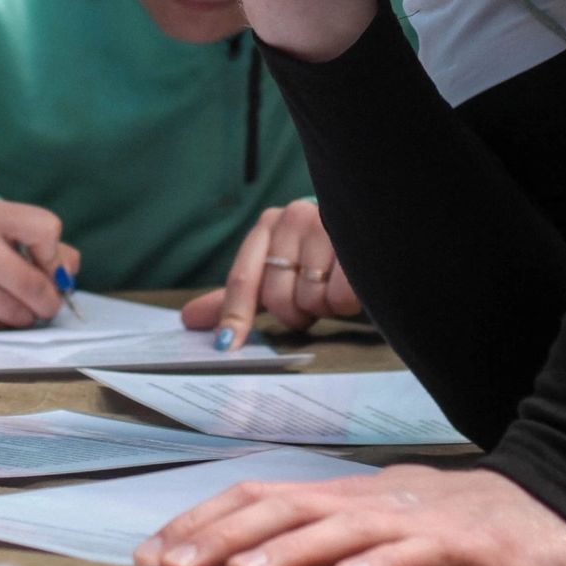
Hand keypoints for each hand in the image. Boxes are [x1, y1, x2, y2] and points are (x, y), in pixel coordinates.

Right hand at [0, 199, 80, 327]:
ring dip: (28, 315)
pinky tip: (1, 309)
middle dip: (49, 300)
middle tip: (50, 301)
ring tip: (25, 305)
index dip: (55, 254)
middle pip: (30, 284)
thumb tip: (64, 279)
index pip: (45, 231)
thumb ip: (51, 249)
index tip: (50, 262)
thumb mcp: (16, 227)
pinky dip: (5, 323)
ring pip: (13, 312)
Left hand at [136, 461, 565, 565]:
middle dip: (219, 537)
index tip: (149, 556)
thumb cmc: (451, 525)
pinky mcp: (461, 543)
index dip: (200, 522)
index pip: (255, 498)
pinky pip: (414, 554)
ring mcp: (411, 517)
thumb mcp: (377, 530)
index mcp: (340, 496)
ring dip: (285, 553)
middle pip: (280, 508)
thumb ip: (321, 542)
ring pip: (337, 528)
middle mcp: (365, 499)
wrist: (549, 505)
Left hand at [183, 199, 360, 348]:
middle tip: (311, 300)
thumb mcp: (277, 270)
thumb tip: (189, 319)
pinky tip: (357, 284)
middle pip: (277, 298)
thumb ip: (239, 295)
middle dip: (296, 312)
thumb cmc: (321, 255)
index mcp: (269, 224)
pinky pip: (340, 297)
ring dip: (324, 306)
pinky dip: (347, 302)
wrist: (376, 228)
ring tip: (335, 286)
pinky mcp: (358, 240)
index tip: (225, 347)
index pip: (242, 279)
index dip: (234, 316)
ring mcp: (326, 225)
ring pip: (310, 299)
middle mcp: (293, 217)